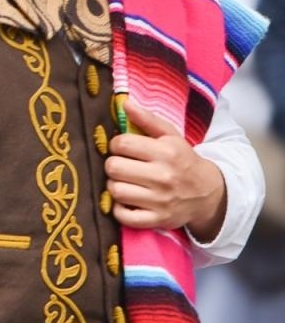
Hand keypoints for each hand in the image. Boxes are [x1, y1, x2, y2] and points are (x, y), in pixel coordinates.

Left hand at [106, 98, 226, 238]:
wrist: (208, 193)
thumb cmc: (183, 160)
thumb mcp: (171, 136)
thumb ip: (147, 118)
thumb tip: (124, 102)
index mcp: (166, 152)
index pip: (121, 144)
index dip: (116, 145)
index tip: (123, 148)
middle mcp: (163, 177)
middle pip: (113, 167)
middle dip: (113, 165)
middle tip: (122, 166)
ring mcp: (160, 201)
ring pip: (115, 190)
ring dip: (114, 186)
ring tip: (125, 182)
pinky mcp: (157, 220)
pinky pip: (123, 216)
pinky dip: (119, 210)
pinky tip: (127, 201)